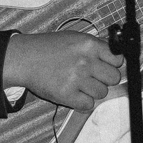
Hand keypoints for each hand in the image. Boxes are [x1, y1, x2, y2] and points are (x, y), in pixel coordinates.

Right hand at [3, 30, 120, 112]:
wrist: (25, 58)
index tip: (106, 67)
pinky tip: (75, 94)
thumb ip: (95, 46)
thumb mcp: (74, 38)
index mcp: (89, 45)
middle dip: (105, 79)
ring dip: (93, 91)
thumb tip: (115, 54)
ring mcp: (77, 79)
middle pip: (114, 78)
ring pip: (102, 93)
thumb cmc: (48, 48)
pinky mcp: (67, 95)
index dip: (113, 65)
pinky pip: (88, 105)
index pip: (118, 59)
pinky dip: (83, 102)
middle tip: (92, 77)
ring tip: (79, 85)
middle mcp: (85, 61)